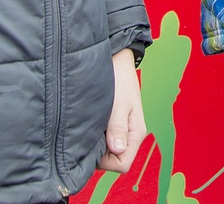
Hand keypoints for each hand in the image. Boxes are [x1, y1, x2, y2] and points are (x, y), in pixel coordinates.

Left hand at [97, 48, 146, 172]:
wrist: (116, 61)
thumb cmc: (119, 80)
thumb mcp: (118, 104)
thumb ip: (118, 128)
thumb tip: (117, 149)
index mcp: (136, 133)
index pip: (122, 164)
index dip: (107, 161)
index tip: (93, 145)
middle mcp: (129, 135)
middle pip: (114, 160)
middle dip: (100, 154)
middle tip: (87, 135)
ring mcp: (121, 131)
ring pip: (108, 151)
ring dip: (96, 144)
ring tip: (88, 127)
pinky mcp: (113, 125)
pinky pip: (104, 141)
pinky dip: (95, 137)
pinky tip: (88, 124)